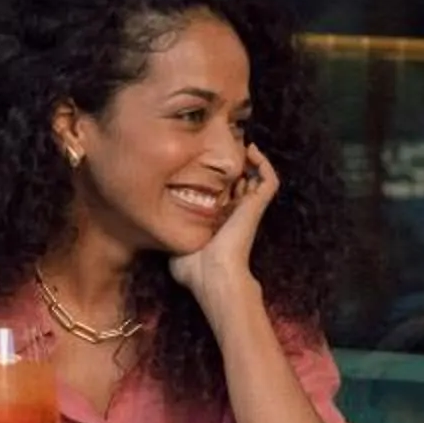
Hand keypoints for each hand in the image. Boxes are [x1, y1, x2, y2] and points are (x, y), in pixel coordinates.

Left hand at [164, 148, 276, 312]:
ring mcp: (248, 210)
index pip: (225, 194)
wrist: (213, 278)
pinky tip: (252, 151)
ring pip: (260, 179)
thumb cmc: (195, 271)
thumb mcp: (176, 247)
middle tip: (226, 145)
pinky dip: (264, 164)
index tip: (206, 162)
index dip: (219, 179)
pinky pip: (269, 181)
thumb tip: (154, 229)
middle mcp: (236, 213)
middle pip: (243, 182)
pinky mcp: (256, 206)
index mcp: (220, 221)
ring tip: (243, 144)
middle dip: (236, 164)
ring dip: (253, 160)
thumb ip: (169, 235)